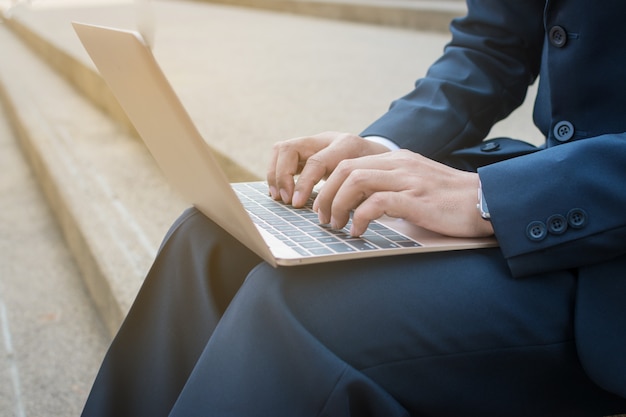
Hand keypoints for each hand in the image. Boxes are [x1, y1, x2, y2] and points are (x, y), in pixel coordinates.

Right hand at [266, 132, 389, 206]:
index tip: (297, 205)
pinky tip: (280, 191)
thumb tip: (335, 216)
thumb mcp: (372, 184)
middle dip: (282, 176)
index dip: (303, 185)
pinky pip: (282, 155)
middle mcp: (327, 139)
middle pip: (290, 148)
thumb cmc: (376, 175)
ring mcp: (314, 142)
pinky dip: (277, 173)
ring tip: (279, 196)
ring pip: (282, 148)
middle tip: (286, 200)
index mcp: (345, 146)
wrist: (382, 157)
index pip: (315, 162)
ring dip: (275, 174)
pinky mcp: (306, 149)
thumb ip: (355, 196)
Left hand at [313, 150, 494, 237]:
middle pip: (344, 168)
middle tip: (323, 218)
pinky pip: (376, 203)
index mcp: (396, 159)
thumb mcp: (415, 184)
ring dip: (338, 205)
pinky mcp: (417, 199)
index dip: (328, 184)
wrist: (487, 202)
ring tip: (337, 225)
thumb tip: (359, 203)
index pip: (348, 162)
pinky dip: (360, 218)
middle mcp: (399, 163)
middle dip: (326, 194)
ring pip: (355, 181)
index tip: (322, 205)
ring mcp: (408, 179)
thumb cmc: (450, 200)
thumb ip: (389, 186)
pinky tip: (359, 232)